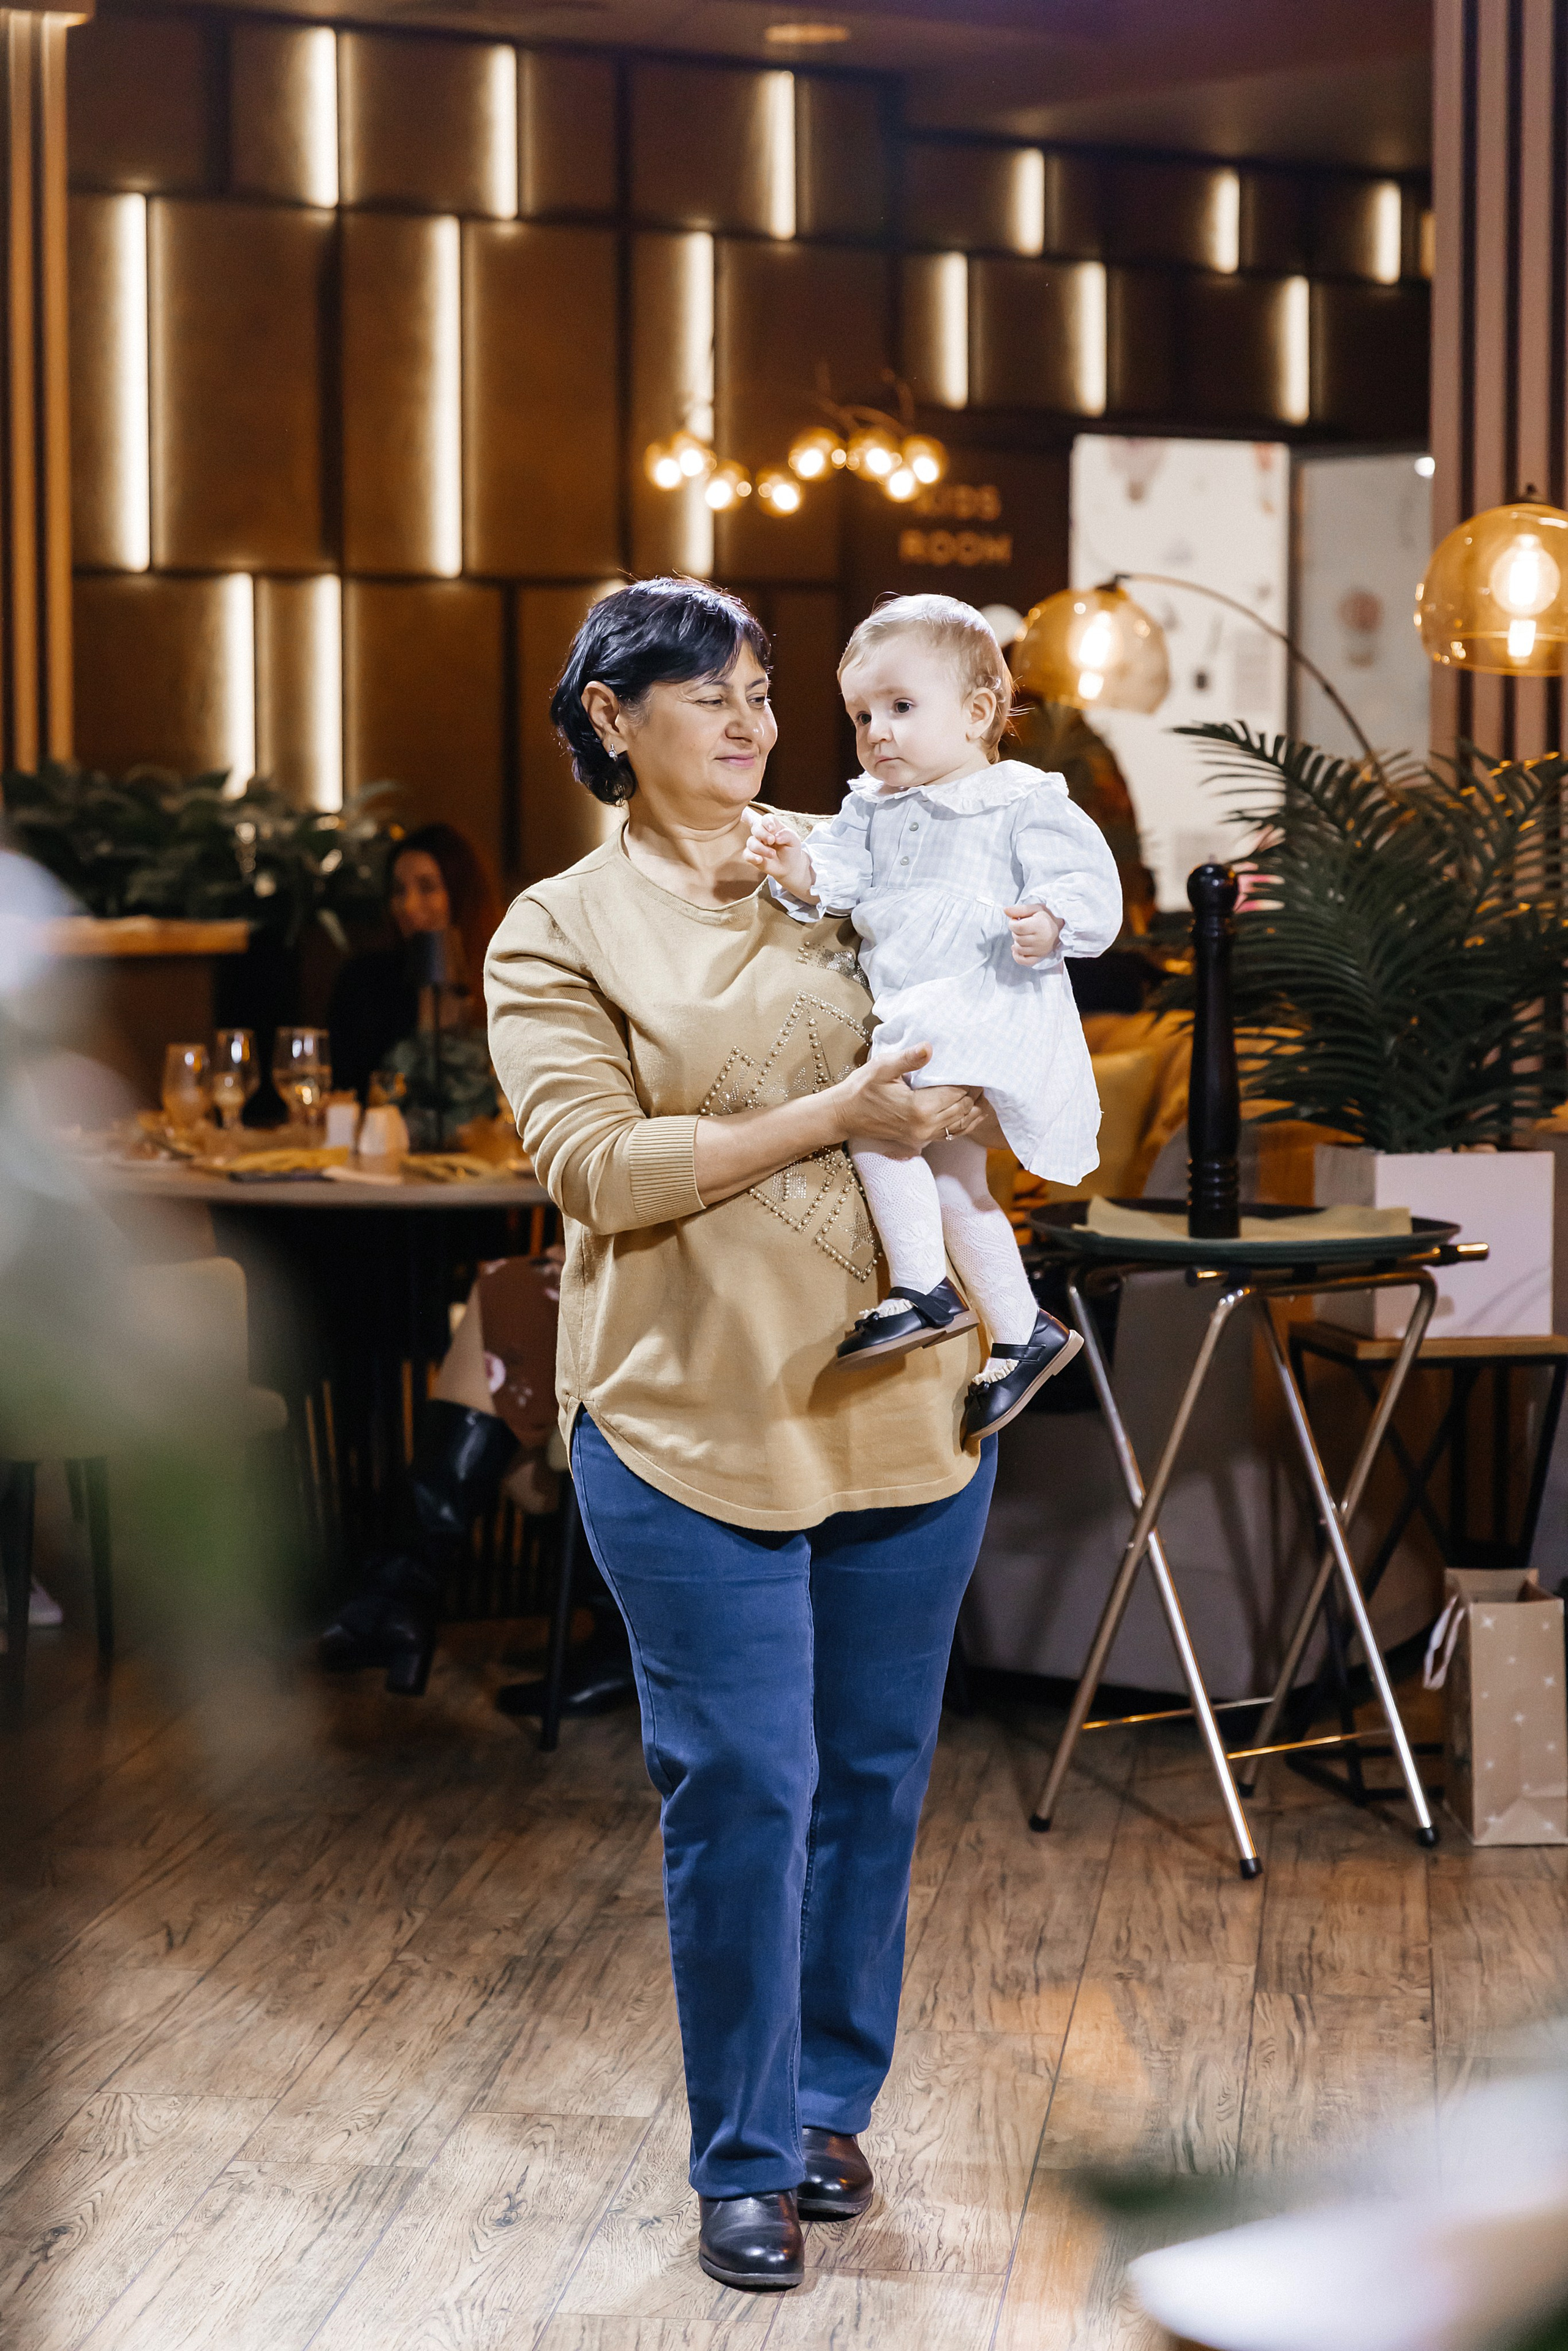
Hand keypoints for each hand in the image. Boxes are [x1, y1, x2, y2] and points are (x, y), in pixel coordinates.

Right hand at [743, 809, 814, 899]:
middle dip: (763, 834)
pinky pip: (746, 854)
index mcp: (772, 827)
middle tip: (772, 841)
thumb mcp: (794, 840)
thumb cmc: (791, 850)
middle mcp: (762, 834)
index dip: (767, 822)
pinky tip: (760, 860)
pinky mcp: (752, 856)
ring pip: (751, 842)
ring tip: (773, 854)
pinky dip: (752, 856)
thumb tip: (776, 837)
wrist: (789, 867)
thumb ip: (787, 835)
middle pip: (756, 828)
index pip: (766, 819)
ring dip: (761, 848)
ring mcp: (756, 844)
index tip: (773, 829)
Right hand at [832, 1044, 982, 1152]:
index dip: (970, 1081)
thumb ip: (908, 1058)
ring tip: (983, 1094)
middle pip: (961, 1109)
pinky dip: (964, 1123)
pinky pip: (950, 1134)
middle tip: (985, 1077)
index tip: (979, 1067)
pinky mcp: (919, 1140)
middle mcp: (925, 1127)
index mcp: (919, 1108)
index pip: (956, 1093)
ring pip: (959, 1124)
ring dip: (973, 1109)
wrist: (843, 1115)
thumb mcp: (882, 1067)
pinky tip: (972, 1114)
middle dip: (974, 1093)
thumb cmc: (860, 1089)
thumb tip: (929, 1047)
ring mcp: (922, 1137)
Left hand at [1005, 903, 1063, 965]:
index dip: (1012, 923)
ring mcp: (1040, 950)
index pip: (1017, 927)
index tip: (1016, 920)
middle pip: (1017, 938)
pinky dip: (1017, 956)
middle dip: (1015, 931)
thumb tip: (1005, 910)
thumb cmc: (1047, 917)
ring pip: (1018, 949)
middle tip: (1022, 927)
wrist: (1061, 927)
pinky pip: (1024, 961)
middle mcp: (1041, 939)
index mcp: (1039, 925)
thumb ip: (1019, 909)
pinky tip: (1016, 949)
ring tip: (1024, 935)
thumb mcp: (1035, 908)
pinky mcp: (1039, 957)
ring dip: (1017, 942)